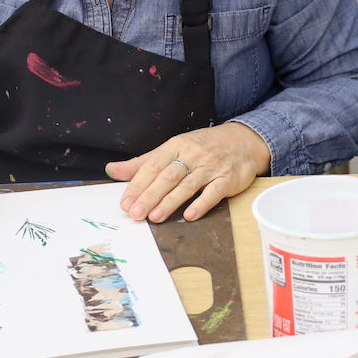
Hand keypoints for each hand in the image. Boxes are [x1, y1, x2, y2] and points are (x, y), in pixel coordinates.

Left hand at [109, 122, 271, 222]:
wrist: (244, 141)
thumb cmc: (204, 147)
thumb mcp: (173, 149)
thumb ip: (143, 163)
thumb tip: (113, 170)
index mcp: (176, 146)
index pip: (153, 165)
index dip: (138, 184)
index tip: (126, 202)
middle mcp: (193, 155)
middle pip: (168, 176)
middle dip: (150, 196)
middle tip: (136, 213)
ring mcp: (211, 167)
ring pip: (188, 185)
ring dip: (170, 202)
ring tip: (155, 217)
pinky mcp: (228, 178)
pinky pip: (214, 191)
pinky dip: (202, 203)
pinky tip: (190, 214)